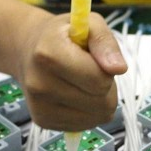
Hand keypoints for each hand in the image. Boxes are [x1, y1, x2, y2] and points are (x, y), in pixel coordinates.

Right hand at [15, 12, 126, 130]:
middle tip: (92, 72)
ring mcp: (40, 106)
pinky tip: (77, 96)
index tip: (96, 59)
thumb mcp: (91, 25)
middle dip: (106, 87)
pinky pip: (86, 125)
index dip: (106, 70)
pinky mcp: (44, 122)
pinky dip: (90, 113)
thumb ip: (106, 43)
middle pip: (102, 102)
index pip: (99, 79)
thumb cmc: (66, 37)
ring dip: (100, 101)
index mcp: (49, 54)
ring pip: (97, 117)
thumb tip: (118, 68)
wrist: (31, 51)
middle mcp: (40, 84)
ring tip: (85, 84)